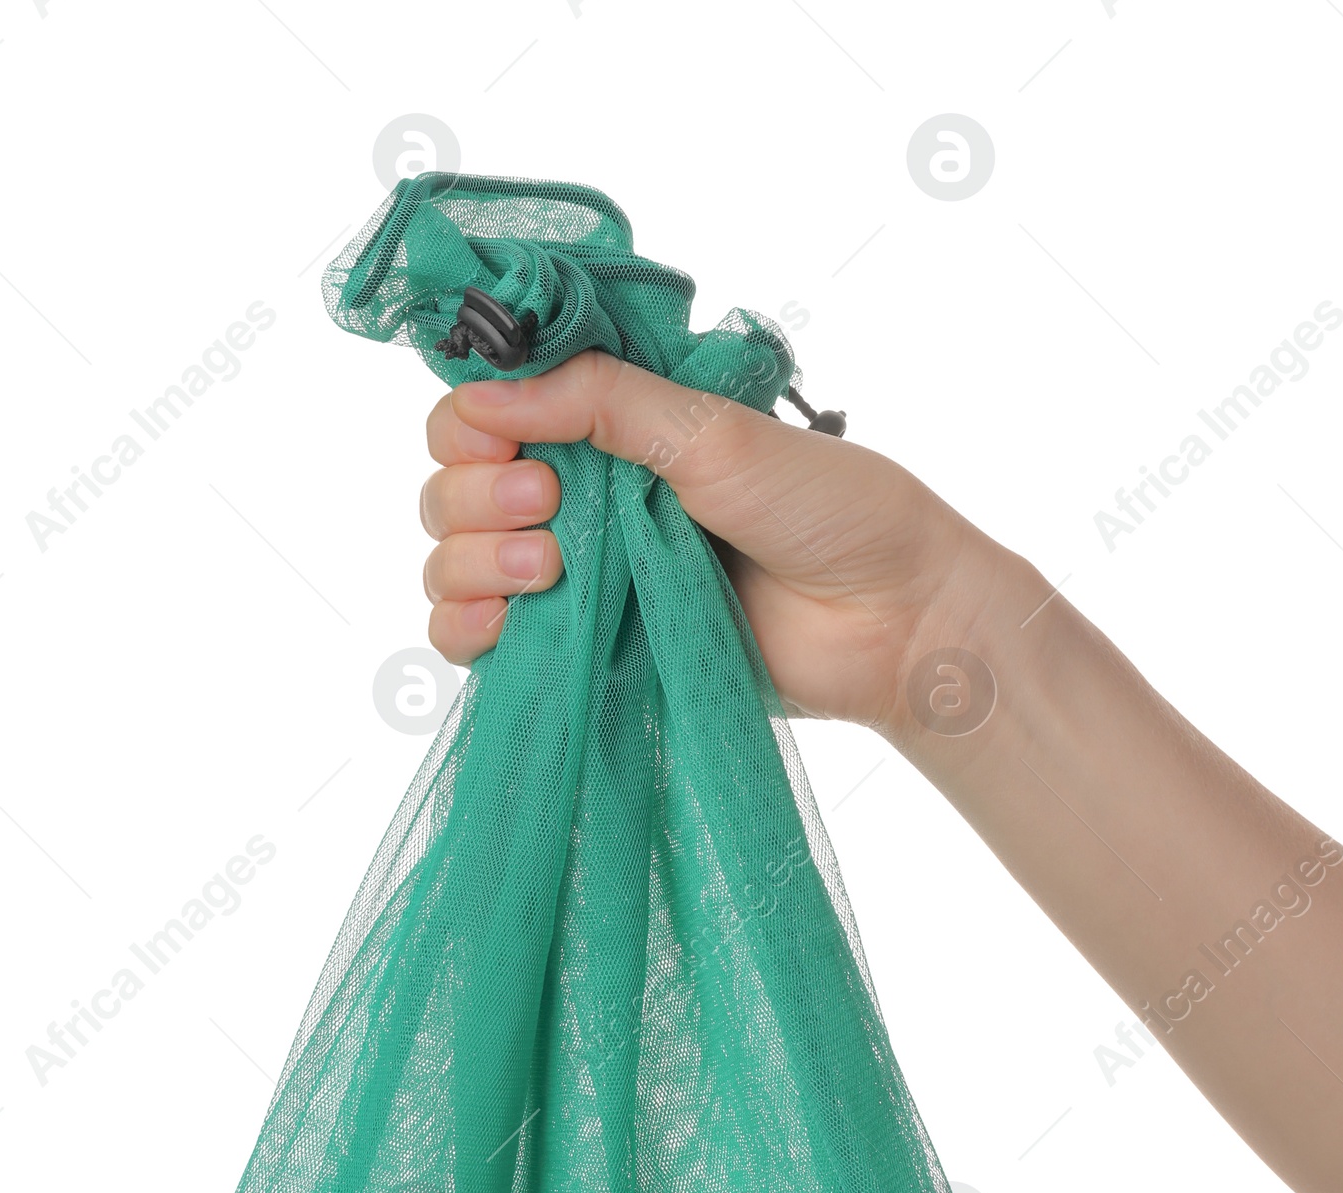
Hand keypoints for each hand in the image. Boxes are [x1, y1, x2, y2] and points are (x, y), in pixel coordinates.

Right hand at [418, 349, 1018, 731]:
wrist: (889, 623)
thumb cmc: (828, 513)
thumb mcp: (713, 431)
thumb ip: (600, 401)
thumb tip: (488, 390)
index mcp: (612, 425)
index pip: (489, 406)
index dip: (475, 417)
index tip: (504, 432)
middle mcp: (582, 496)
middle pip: (452, 483)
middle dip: (474, 489)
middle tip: (545, 503)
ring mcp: (579, 577)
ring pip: (454, 560)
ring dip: (470, 557)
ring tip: (544, 568)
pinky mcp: (587, 652)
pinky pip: (481, 642)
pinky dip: (468, 629)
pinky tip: (501, 626)